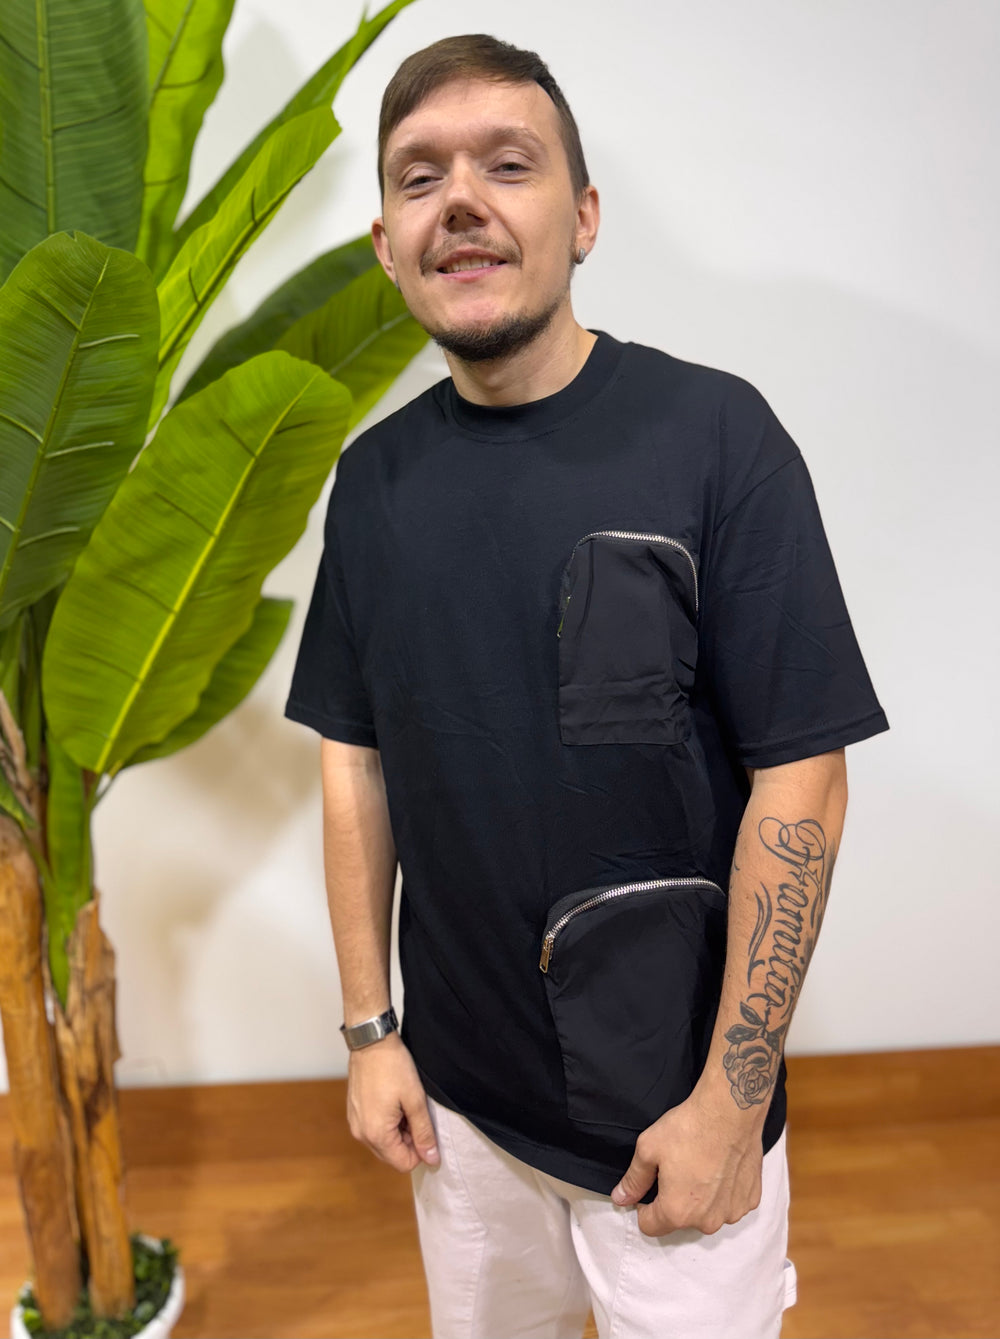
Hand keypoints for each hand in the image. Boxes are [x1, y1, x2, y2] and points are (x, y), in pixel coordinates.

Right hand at [346, 1032, 439, 1171]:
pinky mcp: (354, 1113)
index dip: (420, 1149)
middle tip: (415, 1113)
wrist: (371, 1041)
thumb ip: (424, 1132)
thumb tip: (432, 1159)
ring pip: (384, 1142)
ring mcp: (355, 1123)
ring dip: (398, 1131)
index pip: (404, 1163)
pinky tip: (393, 1101)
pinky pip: (374, 1129)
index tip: (425, 1126)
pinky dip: (387, 1122)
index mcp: (376, 1134)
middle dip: (408, 1140)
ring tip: (404, 1105)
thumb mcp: (415, 1100)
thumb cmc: (393, 1067)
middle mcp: (361, 1134)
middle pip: (392, 1155)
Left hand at [610, 1087, 764, 1235]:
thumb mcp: (648, 1149)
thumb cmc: (688, 1129)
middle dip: (674, 1201)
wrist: (730, 1111)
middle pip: (680, 1221)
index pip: (649, 1226)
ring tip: (700, 1167)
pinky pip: (728, 1204)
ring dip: (701, 1199)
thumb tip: (621, 1199)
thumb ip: (634, 1180)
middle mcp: (706, 1222)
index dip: (644, 1206)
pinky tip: (720, 1167)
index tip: (650, 1186)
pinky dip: (723, 1192)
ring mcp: (731, 1213)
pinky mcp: (750, 1200)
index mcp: (677, 1212)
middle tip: (677, 1169)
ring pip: (706, 1214)